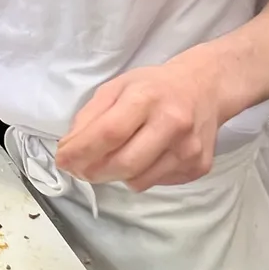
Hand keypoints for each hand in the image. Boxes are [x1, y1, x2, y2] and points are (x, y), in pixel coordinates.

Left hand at [54, 59, 220, 191]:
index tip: (62, 160)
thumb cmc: (154, 87)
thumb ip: (90, 117)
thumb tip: (70, 149)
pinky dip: (139, 175)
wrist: (205, 88)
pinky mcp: (198, 167)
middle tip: (79, 169)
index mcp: (147, 97)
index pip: (109, 133)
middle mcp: (172, 123)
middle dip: (93, 172)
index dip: (81, 151)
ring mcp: (188, 148)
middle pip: (123, 164)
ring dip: (115, 175)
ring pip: (137, 180)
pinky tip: (143, 156)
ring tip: (113, 157)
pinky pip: (155, 183)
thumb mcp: (117, 88)